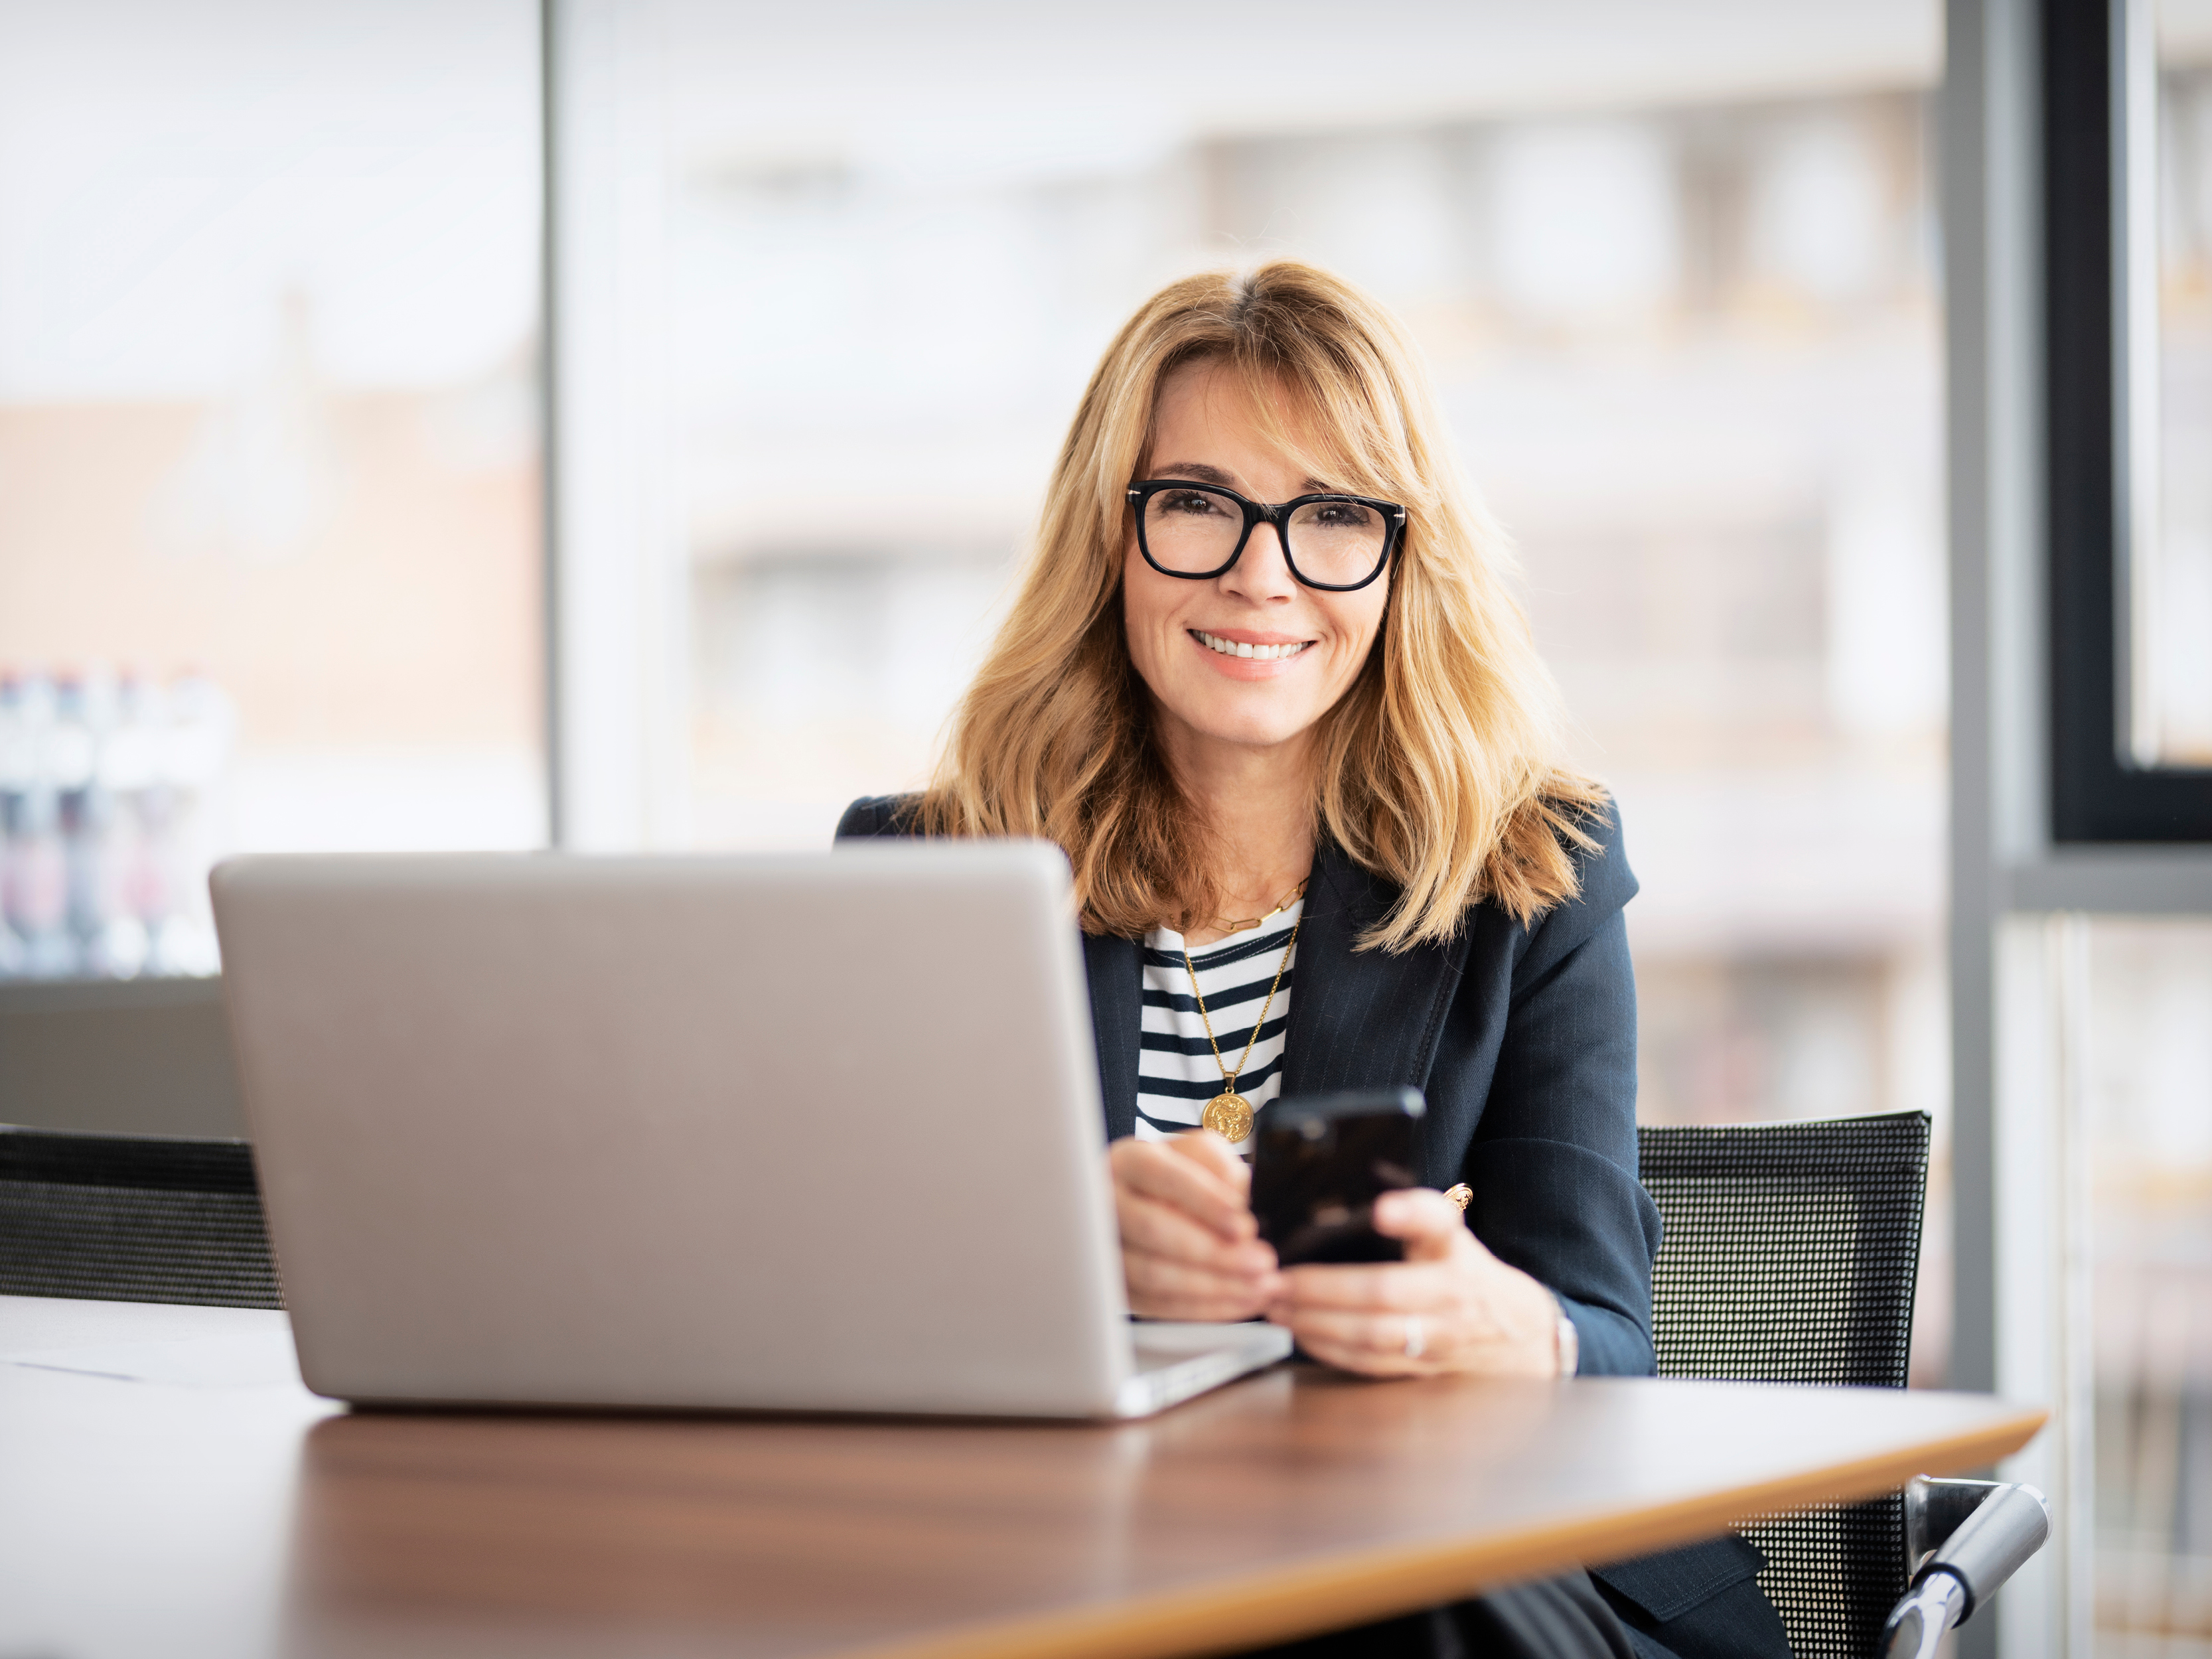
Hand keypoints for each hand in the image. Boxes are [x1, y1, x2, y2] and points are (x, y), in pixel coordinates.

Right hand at [1109, 1130, 1279, 1320]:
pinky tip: (1239, 1300)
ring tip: (1257, 1285)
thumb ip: (1220, 1168)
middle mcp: (1108, 1203)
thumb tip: (1238, 1209)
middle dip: (1213, 1251)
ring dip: (1213, 1286)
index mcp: (1130, 1161)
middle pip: (1153, 1229)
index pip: (1164, 1177)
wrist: (1155, 1200)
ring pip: (1154, 1275)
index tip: (1244, 1225)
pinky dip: (1203, 1308)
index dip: (1206, 1202)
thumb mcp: (1205, 1155)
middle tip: (1260, 1261)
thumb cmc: (1184, 1175)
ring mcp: (1107, 1249)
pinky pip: (1158, 1305)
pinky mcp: (1118, 1286)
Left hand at [1265, 1187, 1562, 1377]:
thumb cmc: (1469, 1274)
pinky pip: (1371, 1364)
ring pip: (1371, 1334)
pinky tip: (1300, 1333)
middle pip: (1383, 1291)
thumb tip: (1365, 1186)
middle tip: (1277, 1277)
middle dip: (1322, 1286)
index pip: (1438, 1222)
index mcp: (1455, 1249)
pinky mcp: (1425, 1369)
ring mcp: (1440, 1337)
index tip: (1383, 1210)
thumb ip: (1414, 1214)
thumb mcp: (1451, 1236)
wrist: (1523, 1336)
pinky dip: (1330, 1350)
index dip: (1412, 1214)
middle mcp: (1452, 1293)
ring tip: (1278, 1305)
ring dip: (1316, 1321)